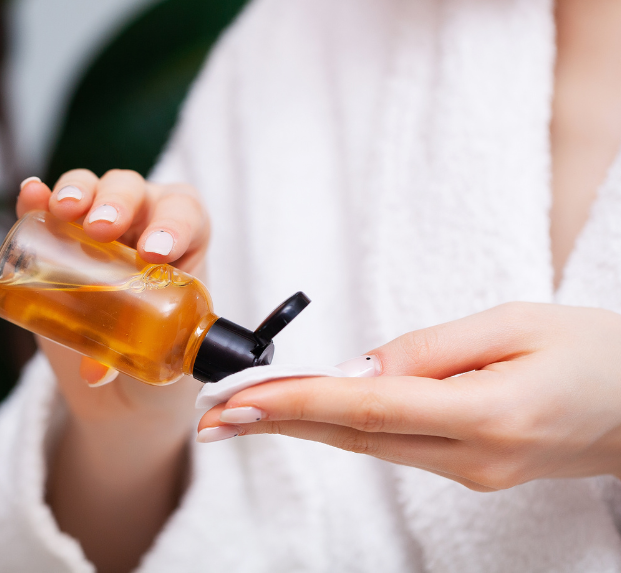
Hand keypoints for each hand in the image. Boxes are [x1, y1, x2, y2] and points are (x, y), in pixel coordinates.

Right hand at [18, 169, 208, 398]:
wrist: (126, 356)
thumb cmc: (157, 341)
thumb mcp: (159, 345)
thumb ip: (134, 355)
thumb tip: (95, 373)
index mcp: (185, 235)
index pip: (185, 214)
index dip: (174, 224)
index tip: (155, 252)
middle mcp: (146, 215)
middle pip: (135, 191)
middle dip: (119, 203)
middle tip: (103, 230)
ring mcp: (102, 216)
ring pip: (94, 187)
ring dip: (79, 191)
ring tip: (65, 211)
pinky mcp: (60, 227)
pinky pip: (48, 203)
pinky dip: (38, 197)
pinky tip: (30, 194)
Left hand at [199, 303, 620, 491]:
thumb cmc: (595, 352)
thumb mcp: (517, 323)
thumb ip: (434, 348)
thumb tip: (362, 365)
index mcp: (487, 415)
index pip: (367, 410)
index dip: (297, 403)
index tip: (240, 400)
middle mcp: (472, 458)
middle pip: (355, 437)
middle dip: (278, 424)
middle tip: (214, 417)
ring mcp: (471, 473)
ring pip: (368, 446)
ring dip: (302, 428)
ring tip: (243, 414)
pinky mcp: (472, 468)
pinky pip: (393, 446)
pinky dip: (343, 429)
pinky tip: (310, 417)